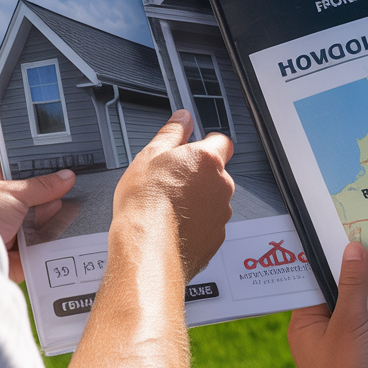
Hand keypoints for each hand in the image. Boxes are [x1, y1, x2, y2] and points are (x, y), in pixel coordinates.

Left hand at [0, 165, 75, 281]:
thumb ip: (43, 185)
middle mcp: (0, 210)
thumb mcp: (14, 191)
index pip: (24, 175)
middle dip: (52, 199)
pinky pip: (39, 247)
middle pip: (34, 202)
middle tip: (74, 191)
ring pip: (39, 225)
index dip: (44, 173)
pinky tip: (67, 231)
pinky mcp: (15, 257)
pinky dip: (51, 241)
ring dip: (52, 220)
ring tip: (73, 211)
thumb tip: (68, 176)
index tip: (66, 170)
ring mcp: (8, 233)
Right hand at [111, 109, 234, 282]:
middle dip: (198, 176)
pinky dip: (196, 225)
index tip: (192, 149)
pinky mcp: (215, 239)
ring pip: (213, 200)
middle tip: (171, 182)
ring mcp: (221, 214)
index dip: (206, 144)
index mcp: (208, 160)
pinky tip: (174, 228)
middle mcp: (221, 185)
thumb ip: (172, 132)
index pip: (222, 141)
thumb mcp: (150, 155)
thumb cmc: (146, 204)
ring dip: (198, 201)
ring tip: (169, 208)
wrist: (147, 250)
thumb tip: (183, 118)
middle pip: (216, 173)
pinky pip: (209, 225)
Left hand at [288, 242, 367, 367]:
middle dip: (356, 273)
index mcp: (305, 323)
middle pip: (338, 292)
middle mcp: (320, 333)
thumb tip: (352, 249)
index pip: (313, 280)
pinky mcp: (363, 357)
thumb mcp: (349, 324)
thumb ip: (352, 286)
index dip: (328, 256)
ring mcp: (342, 346)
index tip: (342, 230)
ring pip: (358, 309)